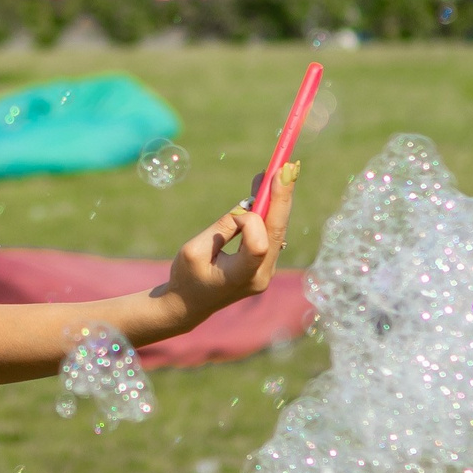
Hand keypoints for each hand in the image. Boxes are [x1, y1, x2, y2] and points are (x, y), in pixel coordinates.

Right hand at [167, 165, 294, 322]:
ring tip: (278, 170)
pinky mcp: (265, 264)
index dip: (249, 222)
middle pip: (277, 232)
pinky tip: (270, 187)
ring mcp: (266, 271)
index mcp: (241, 277)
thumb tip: (249, 206)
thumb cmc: (186, 276)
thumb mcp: (195, 249)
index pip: (258, 244)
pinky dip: (270, 210)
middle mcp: (261, 276)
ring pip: (277, 229)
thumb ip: (222, 228)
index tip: (235, 212)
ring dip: (277, 199)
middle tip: (286, 168)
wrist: (188, 304)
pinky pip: (271, 233)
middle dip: (281, 197)